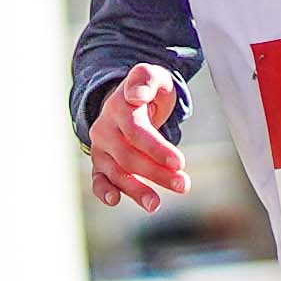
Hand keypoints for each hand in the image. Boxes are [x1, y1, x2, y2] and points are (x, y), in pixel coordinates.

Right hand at [85, 63, 188, 209]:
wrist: (130, 99)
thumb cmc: (147, 90)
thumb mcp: (152, 76)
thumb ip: (146, 80)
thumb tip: (136, 95)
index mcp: (119, 107)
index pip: (136, 131)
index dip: (157, 148)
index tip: (179, 162)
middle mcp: (105, 128)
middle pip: (128, 156)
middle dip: (156, 173)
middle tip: (183, 184)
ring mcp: (100, 147)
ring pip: (115, 171)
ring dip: (136, 190)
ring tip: (155, 204)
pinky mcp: (100, 163)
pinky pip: (98, 179)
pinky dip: (103, 191)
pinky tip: (115, 200)